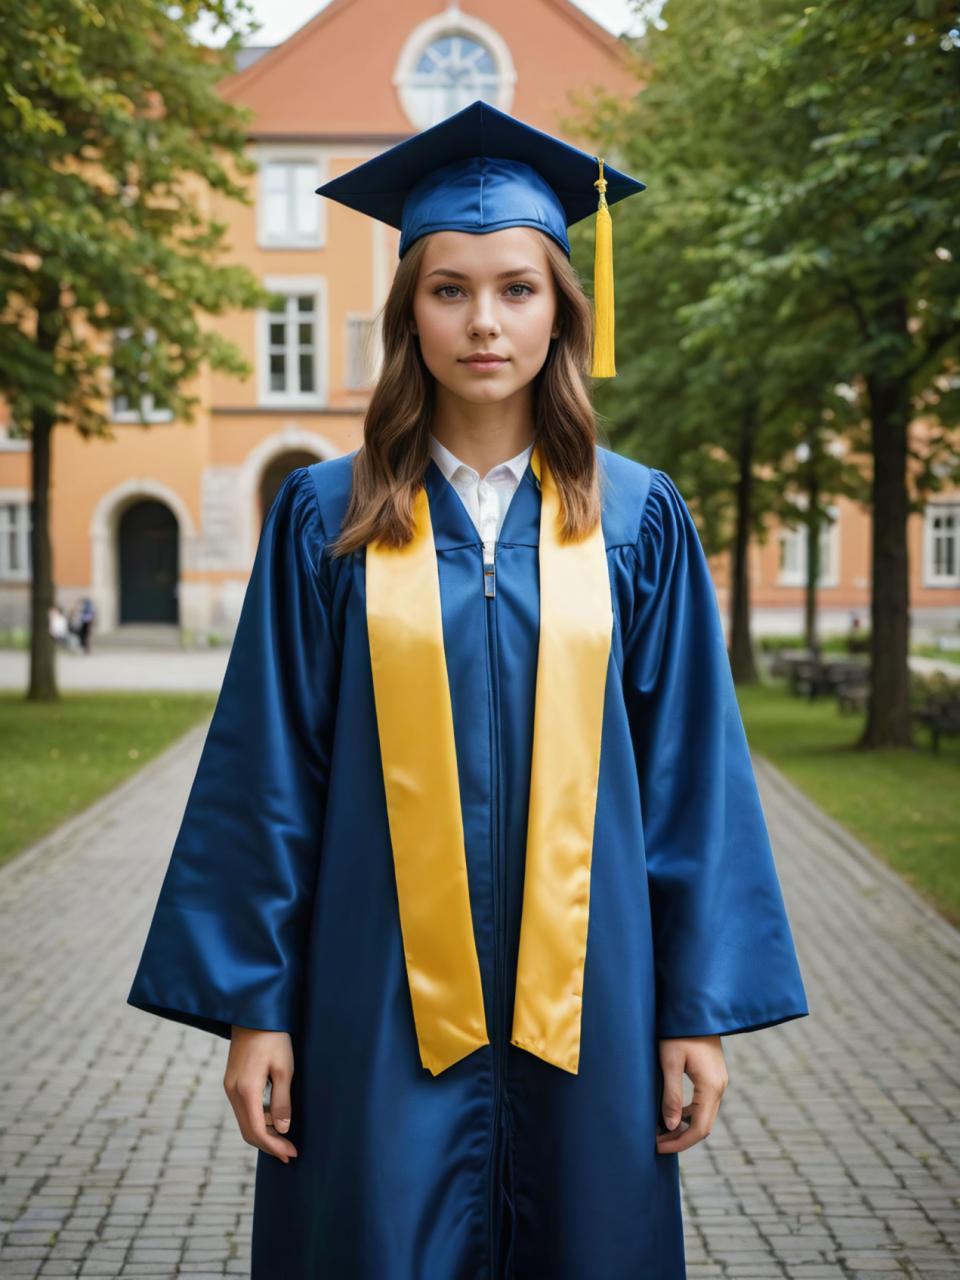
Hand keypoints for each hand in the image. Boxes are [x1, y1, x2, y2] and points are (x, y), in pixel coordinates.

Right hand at [224, 1026, 297, 1163]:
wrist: (253, 1013)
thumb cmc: (273, 1038)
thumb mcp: (284, 1068)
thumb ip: (282, 1100)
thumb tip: (282, 1129)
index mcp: (246, 1090)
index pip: (258, 1131)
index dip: (275, 1146)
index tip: (292, 1153)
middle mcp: (233, 1092)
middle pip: (248, 1131)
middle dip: (269, 1145)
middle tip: (289, 1153)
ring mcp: (230, 1086)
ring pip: (244, 1121)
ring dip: (263, 1133)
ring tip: (285, 1137)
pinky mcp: (232, 1081)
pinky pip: (243, 1109)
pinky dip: (257, 1119)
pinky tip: (273, 1118)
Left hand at [655, 1035, 727, 1154]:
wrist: (695, 1006)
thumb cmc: (678, 1031)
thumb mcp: (670, 1062)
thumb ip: (671, 1095)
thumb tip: (669, 1126)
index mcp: (711, 1086)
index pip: (699, 1128)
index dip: (679, 1142)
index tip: (657, 1147)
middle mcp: (719, 1086)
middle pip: (703, 1125)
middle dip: (680, 1138)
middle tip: (656, 1143)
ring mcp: (719, 1080)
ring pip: (704, 1114)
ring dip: (684, 1126)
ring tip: (659, 1130)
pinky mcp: (713, 1074)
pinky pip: (703, 1102)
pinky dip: (688, 1112)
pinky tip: (670, 1111)